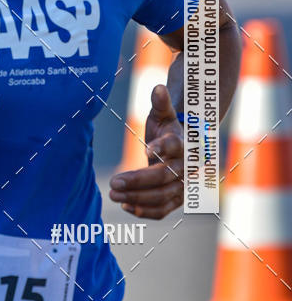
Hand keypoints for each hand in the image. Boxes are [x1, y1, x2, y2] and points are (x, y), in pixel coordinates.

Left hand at [109, 84, 183, 218]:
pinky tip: (126, 207)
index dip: (162, 148)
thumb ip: (161, 103)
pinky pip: (164, 210)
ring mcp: (184, 184)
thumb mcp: (164, 114)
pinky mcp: (178, 198)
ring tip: (113, 196)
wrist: (186, 145)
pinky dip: (146, 212)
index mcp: (185, 143)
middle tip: (113, 182)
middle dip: (138, 181)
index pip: (175, 146)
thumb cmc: (170, 127)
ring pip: (163, 196)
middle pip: (165, 176)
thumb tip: (158, 88)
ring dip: (138, 199)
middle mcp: (188, 166)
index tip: (145, 151)